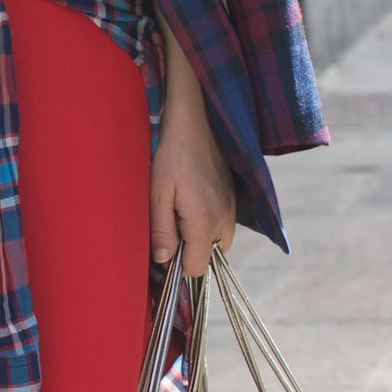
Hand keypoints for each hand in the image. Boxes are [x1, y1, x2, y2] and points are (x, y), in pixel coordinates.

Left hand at [150, 16, 235, 276]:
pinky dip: (208, 221)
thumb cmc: (171, 155)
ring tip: (179, 208)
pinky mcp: (234, 197)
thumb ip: (162, 230)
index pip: (197, 269)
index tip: (163, 249)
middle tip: (170, 222)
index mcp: (205, 223)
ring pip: (218, 241)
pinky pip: (223, 223)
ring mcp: (233, 208)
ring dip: (199, 235)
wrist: (195, 122)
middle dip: (190, 249)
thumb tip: (164, 261)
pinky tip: (191, 198)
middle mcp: (225, 220)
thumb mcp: (158, 193)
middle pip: (209, 256)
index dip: (178, 266)